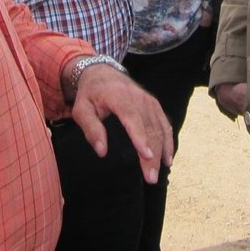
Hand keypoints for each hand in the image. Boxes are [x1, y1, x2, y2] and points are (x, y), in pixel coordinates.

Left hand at [67, 62, 173, 183]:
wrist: (102, 72)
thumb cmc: (90, 94)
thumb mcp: (81, 109)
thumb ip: (90, 128)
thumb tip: (102, 151)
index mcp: (118, 96)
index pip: (132, 118)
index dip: (140, 137)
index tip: (146, 156)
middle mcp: (138, 97)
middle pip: (149, 127)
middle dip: (153, 154)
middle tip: (151, 178)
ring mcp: (148, 100)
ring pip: (160, 127)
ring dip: (162, 151)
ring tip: (159, 173)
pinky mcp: (154, 104)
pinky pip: (164, 123)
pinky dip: (168, 141)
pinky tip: (167, 157)